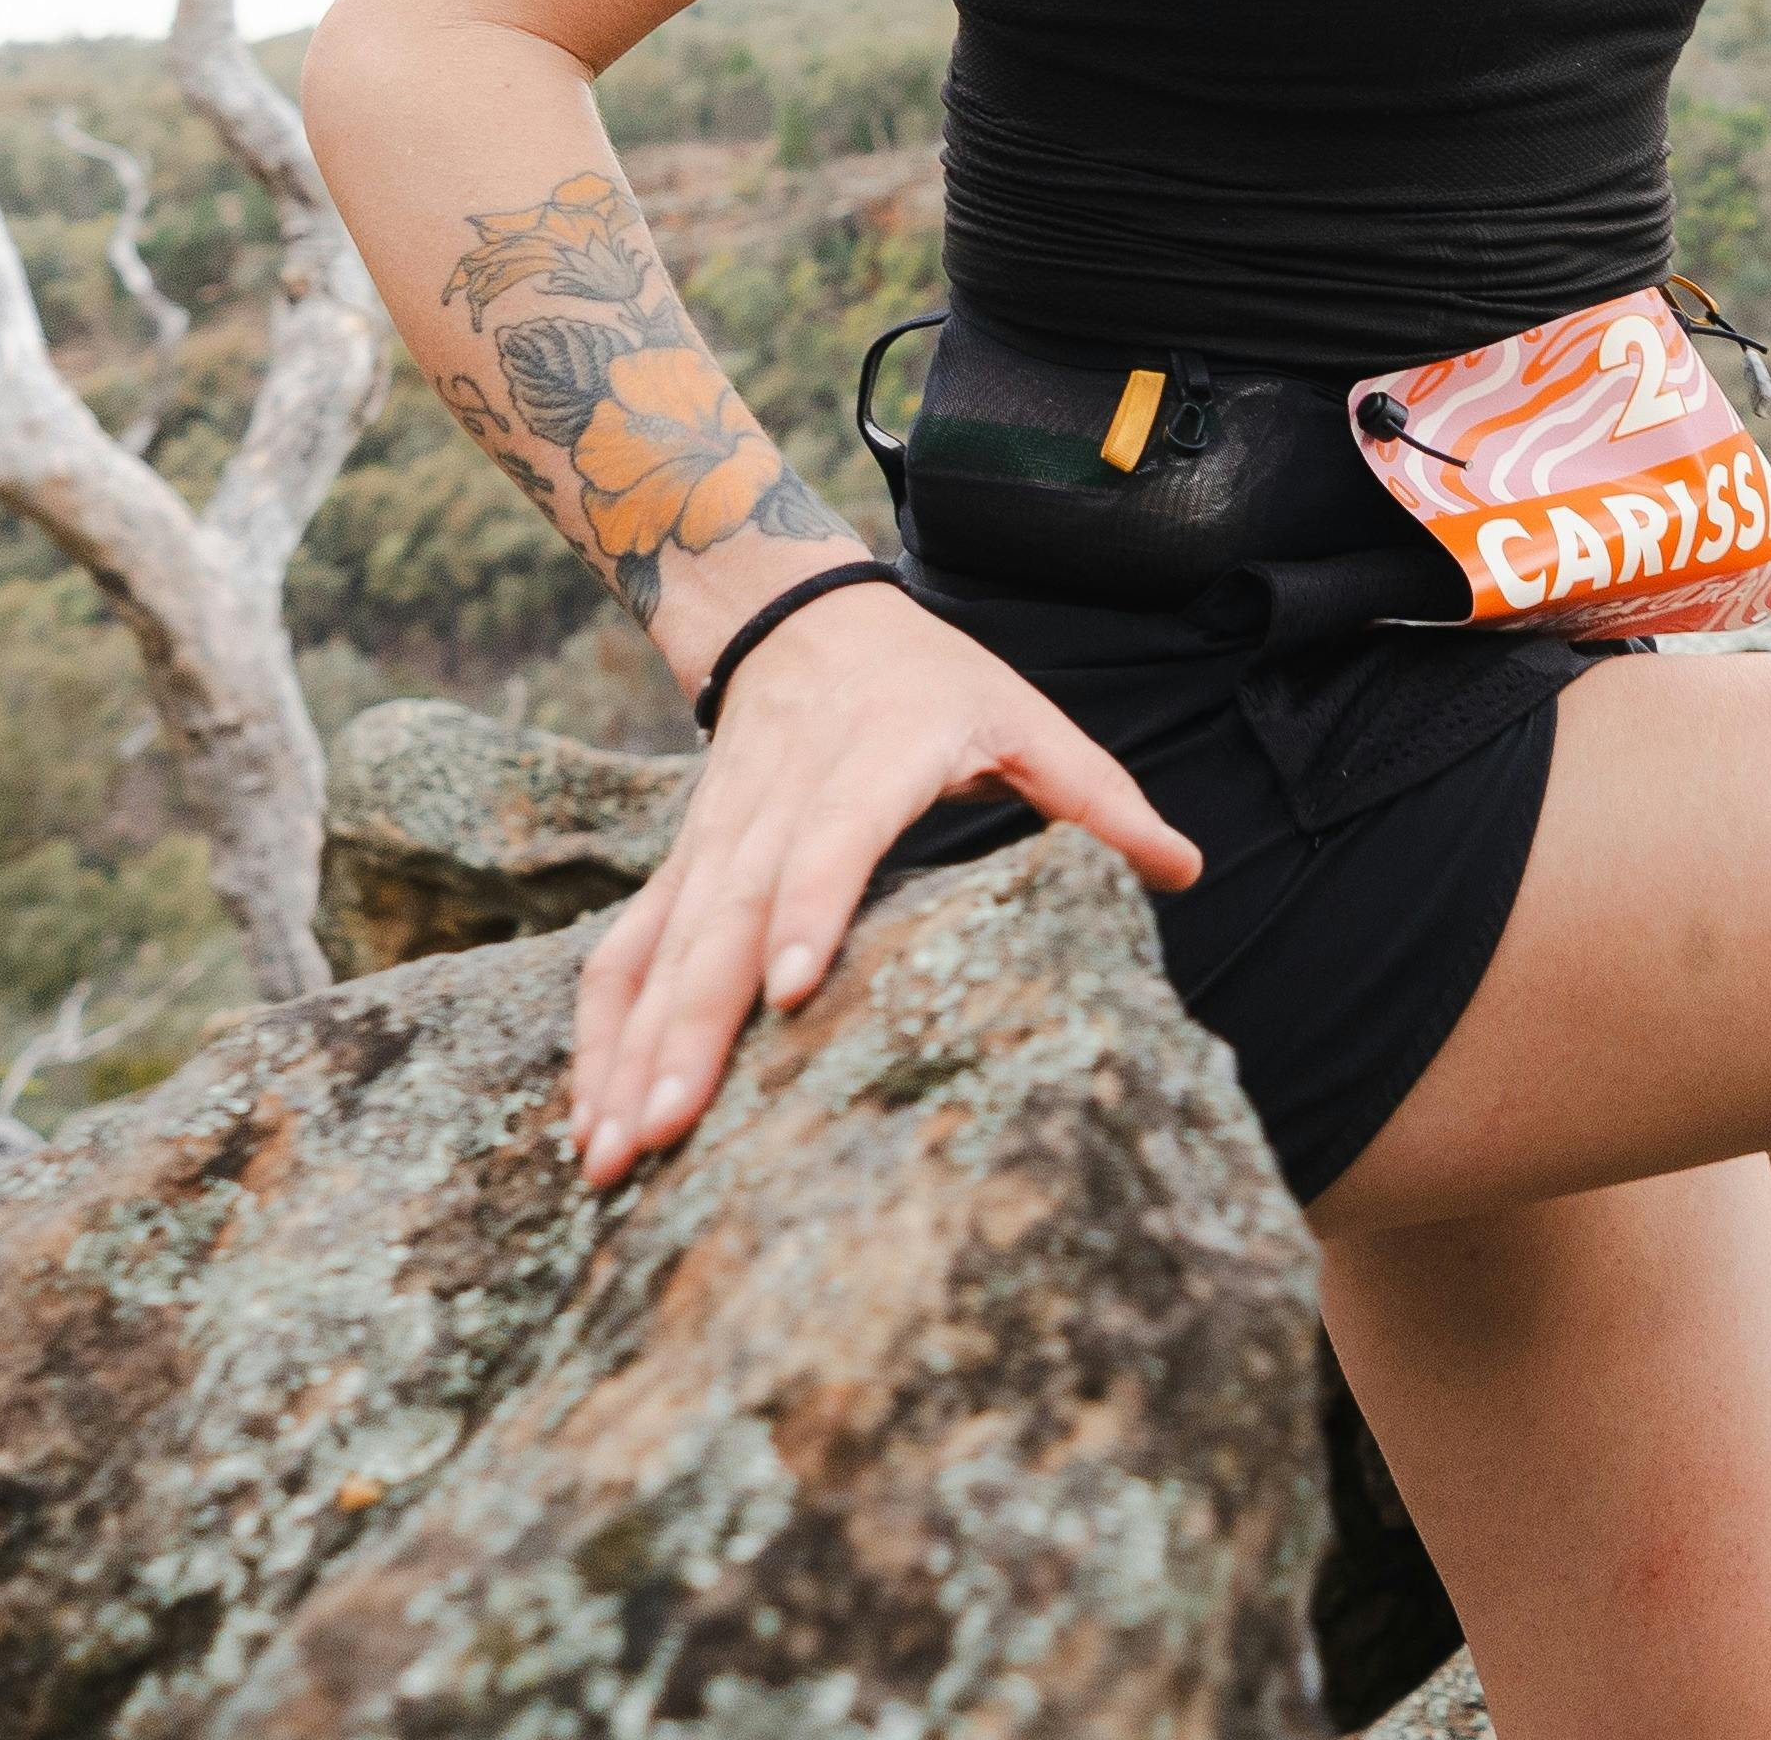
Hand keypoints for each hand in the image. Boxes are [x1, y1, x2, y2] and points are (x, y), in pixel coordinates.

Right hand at [563, 564, 1202, 1191]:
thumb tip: (1185, 869)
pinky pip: (624, 955)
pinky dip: (598, 1037)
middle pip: (726, 920)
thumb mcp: (1022, 715)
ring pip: (660, 949)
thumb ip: (1098, 797)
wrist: (797, 614)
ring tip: (610, 1156)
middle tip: (667, 1131)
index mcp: (870, 761)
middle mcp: (776, 805)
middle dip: (691, 1029)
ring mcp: (714, 844)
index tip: (793, 990)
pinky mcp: (680, 871)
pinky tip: (585, 1119)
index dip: (811, 908)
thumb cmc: (932, 681)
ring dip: (630, 1053)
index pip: (834, 839)